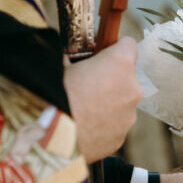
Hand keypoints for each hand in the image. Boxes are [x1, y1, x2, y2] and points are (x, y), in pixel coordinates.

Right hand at [62, 37, 140, 161]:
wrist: (50, 134)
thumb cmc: (55, 93)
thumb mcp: (61, 66)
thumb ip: (74, 59)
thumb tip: (69, 58)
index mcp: (120, 62)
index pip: (128, 44)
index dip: (114, 48)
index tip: (103, 54)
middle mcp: (132, 88)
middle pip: (126, 78)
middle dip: (110, 80)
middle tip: (86, 86)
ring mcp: (129, 115)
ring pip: (121, 105)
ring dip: (107, 105)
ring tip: (82, 111)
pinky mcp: (120, 138)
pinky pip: (113, 127)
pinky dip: (102, 127)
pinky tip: (82, 128)